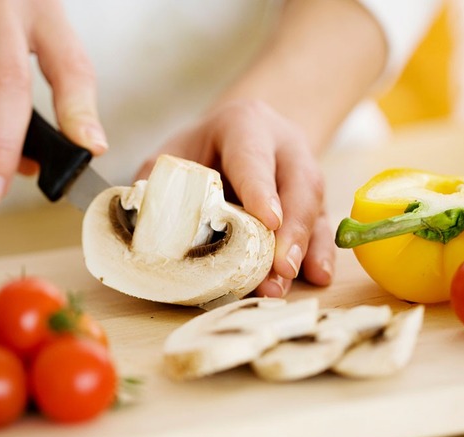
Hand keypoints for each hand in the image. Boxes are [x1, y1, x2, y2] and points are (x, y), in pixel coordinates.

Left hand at [137, 99, 334, 296]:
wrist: (239, 136)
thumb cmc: (201, 150)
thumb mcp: (174, 154)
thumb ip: (158, 184)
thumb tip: (139, 227)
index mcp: (245, 126)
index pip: (254, 157)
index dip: (260, 189)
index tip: (268, 221)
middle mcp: (284, 146)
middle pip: (298, 184)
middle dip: (292, 229)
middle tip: (281, 268)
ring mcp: (304, 172)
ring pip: (314, 207)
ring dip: (303, 248)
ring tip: (286, 283)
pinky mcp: (314, 200)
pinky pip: (324, 225)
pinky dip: (321, 253)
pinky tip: (318, 277)